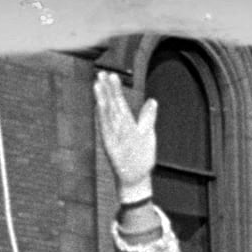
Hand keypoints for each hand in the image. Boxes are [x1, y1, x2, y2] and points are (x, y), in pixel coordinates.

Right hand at [94, 70, 156, 200]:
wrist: (136, 178)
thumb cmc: (141, 157)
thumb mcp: (147, 133)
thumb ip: (148, 116)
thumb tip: (153, 100)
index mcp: (126, 124)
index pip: (119, 102)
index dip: (115, 89)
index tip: (111, 75)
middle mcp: (118, 128)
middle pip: (111, 105)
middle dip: (107, 90)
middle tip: (101, 74)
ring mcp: (114, 137)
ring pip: (107, 115)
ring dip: (102, 101)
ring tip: (98, 86)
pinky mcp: (111, 147)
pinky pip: (106, 131)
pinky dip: (103, 120)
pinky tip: (100, 108)